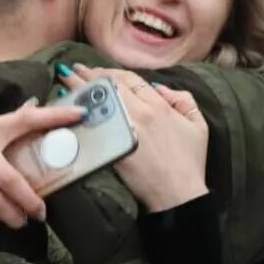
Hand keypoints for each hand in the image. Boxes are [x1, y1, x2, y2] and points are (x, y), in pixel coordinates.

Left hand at [59, 64, 208, 211]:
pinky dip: (78, 112)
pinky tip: (66, 106)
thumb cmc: (190, 162)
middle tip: (74, 69)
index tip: (97, 69)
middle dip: (90, 74)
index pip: (130, 79)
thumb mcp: (198, 125)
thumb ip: (183, 100)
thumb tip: (159, 87)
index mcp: (159, 105)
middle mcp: (140, 112)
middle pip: (110, 85)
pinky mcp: (112, 146)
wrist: (179, 194)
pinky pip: (92, 123)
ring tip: (65, 78)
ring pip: (97, 100)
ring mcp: (124, 129)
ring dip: (79, 87)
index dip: (111, 71)